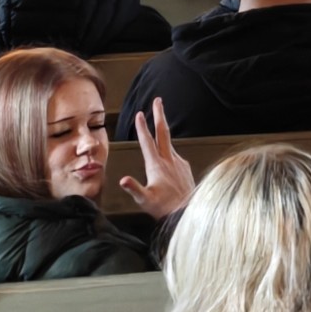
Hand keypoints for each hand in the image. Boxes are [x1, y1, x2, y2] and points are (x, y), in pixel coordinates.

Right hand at [118, 101, 193, 218]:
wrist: (187, 211)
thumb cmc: (164, 207)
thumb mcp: (144, 200)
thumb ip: (134, 188)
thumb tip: (123, 179)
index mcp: (156, 165)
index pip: (147, 142)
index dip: (142, 128)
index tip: (139, 114)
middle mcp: (169, 160)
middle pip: (163, 132)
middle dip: (159, 115)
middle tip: (157, 101)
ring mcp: (178, 162)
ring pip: (169, 140)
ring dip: (163, 128)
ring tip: (159, 119)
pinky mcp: (184, 166)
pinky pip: (174, 154)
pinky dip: (168, 149)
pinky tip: (165, 154)